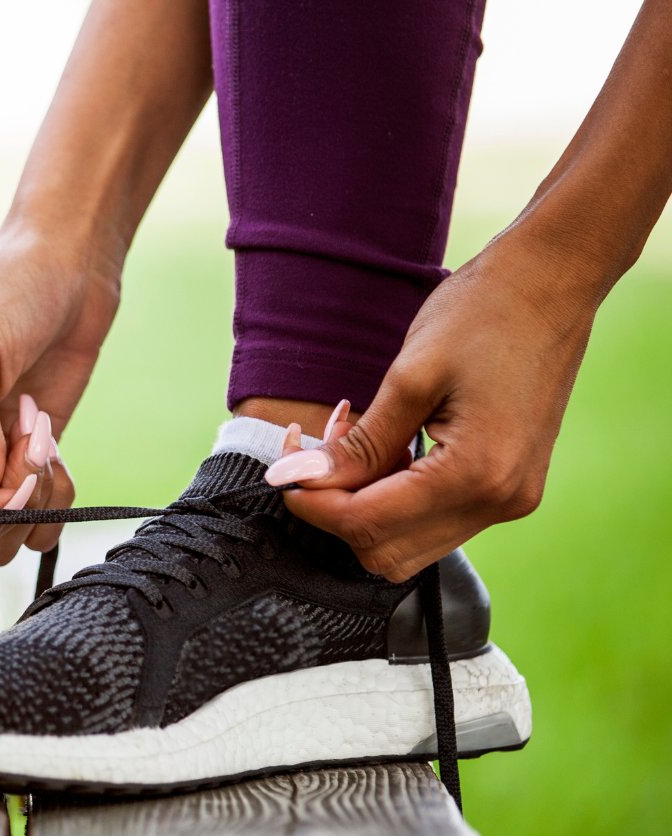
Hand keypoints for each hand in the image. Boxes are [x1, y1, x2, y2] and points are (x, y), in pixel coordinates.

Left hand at [265, 231, 597, 580]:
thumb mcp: (409, 377)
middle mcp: (498, 502)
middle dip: (337, 511)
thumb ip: (356, 444)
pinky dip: (395, 498)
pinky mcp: (508, 490)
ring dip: (364, 507)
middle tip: (317, 454)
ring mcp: (508, 501)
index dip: (313, 504)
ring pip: (407, 544)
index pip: (367, 523)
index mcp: (476, 475)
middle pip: (385, 551)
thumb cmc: (485, 312)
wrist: (554, 281)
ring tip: (351, 444)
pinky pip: (434, 520)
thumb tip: (295, 479)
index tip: (284, 473)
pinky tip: (385, 450)